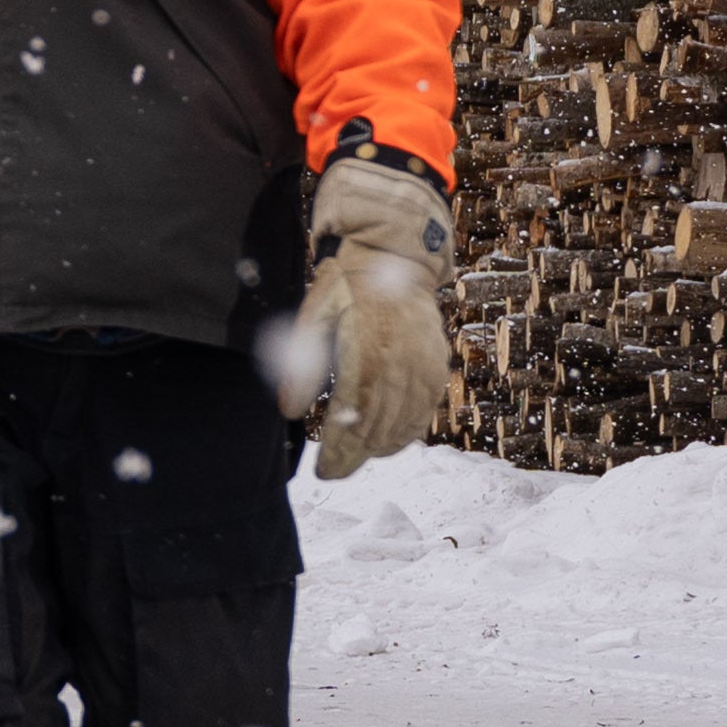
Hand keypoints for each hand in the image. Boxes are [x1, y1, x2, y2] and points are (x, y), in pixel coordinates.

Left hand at [292, 150, 456, 477]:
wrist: (394, 253)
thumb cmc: (345, 284)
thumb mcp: (313, 312)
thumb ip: (301, 362)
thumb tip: (289, 411)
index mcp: (367, 341)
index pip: (355, 409)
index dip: (340, 445)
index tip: (322, 469)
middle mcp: (400, 354)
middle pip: (380, 420)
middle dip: (356, 454)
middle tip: (333, 473)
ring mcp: (424, 357)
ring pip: (406, 417)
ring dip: (381, 446)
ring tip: (356, 462)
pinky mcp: (437, 359)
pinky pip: (426, 405)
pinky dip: (409, 430)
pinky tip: (390, 445)